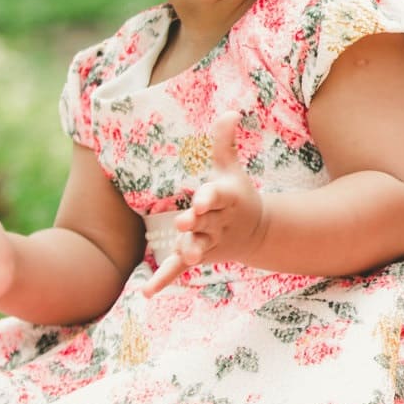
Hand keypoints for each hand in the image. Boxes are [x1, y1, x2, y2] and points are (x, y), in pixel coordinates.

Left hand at [139, 114, 264, 294]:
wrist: (256, 233)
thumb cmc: (238, 195)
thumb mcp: (232, 169)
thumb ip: (225, 143)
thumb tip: (230, 111)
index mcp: (226, 199)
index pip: (217, 196)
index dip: (209, 198)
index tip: (200, 199)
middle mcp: (218, 222)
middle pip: (205, 222)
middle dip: (196, 223)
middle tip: (184, 222)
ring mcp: (208, 242)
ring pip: (197, 247)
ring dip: (190, 250)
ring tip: (183, 255)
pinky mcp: (197, 256)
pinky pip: (178, 270)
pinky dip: (164, 280)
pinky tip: (147, 292)